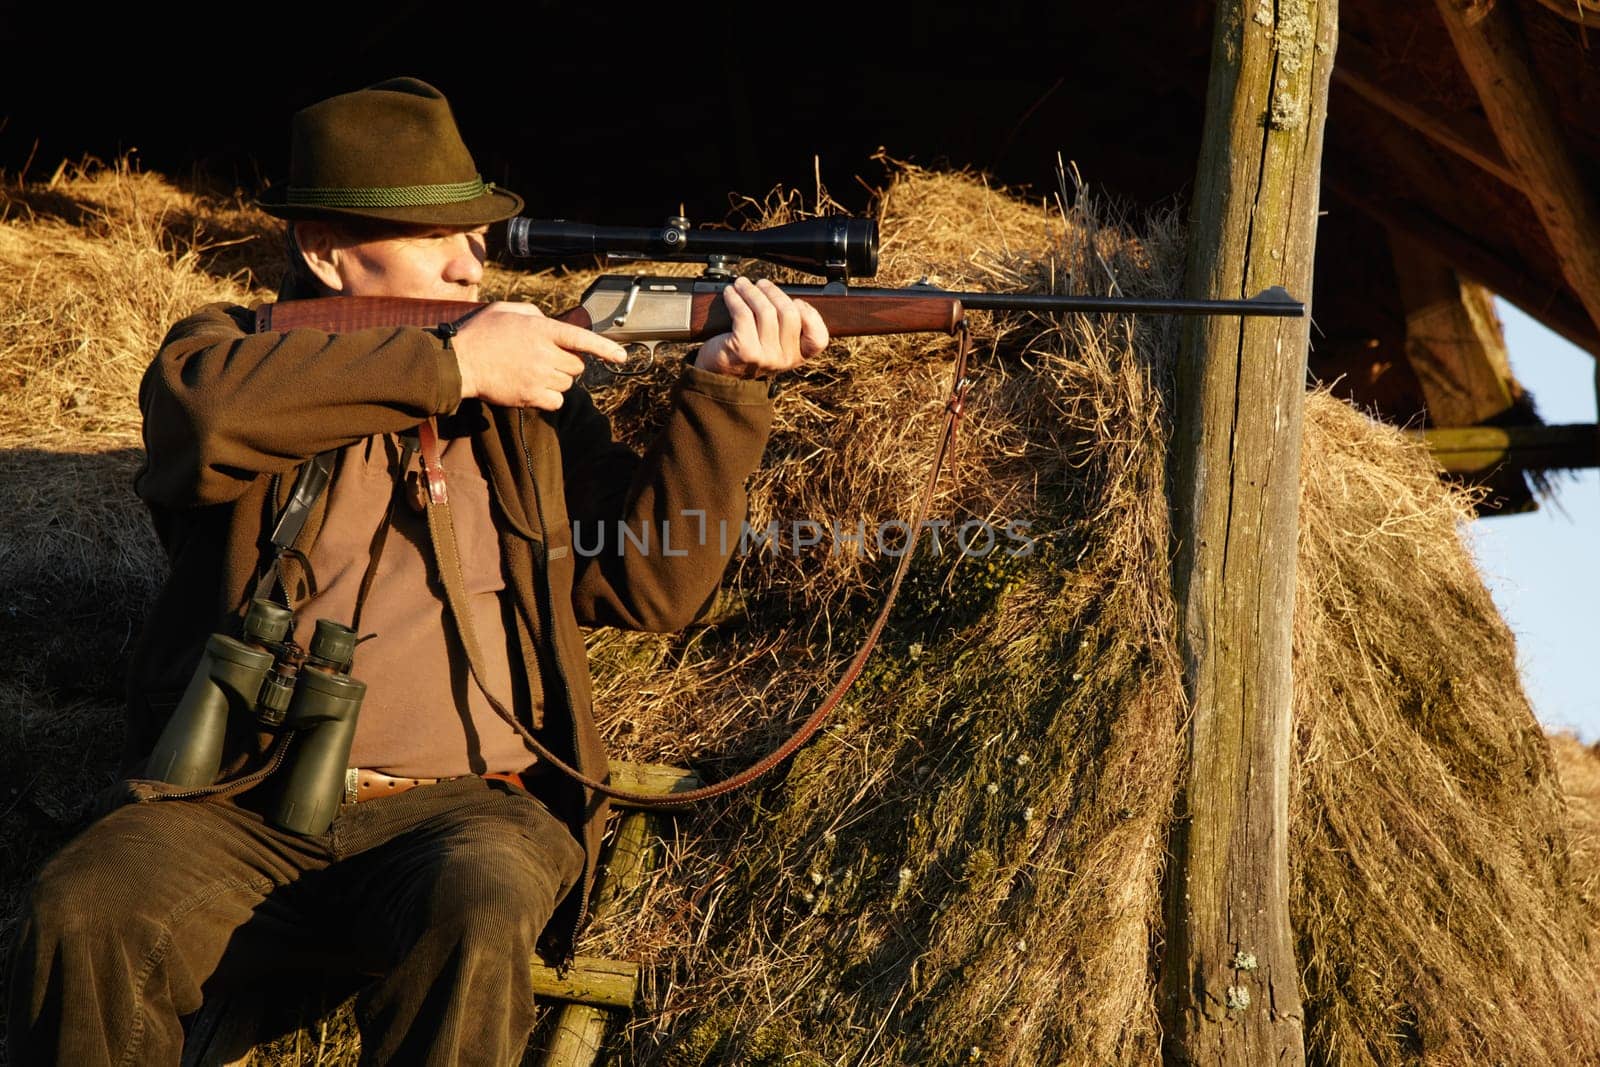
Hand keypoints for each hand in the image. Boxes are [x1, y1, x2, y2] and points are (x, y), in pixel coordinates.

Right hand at [452, 302, 627, 409]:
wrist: (459, 362)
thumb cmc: (480, 333)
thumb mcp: (507, 310)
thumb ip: (534, 313)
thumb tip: (548, 321)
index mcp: (541, 329)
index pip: (582, 338)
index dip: (605, 348)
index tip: (622, 357)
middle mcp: (544, 353)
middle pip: (577, 366)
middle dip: (567, 363)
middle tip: (546, 359)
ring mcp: (539, 377)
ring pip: (568, 384)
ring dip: (557, 380)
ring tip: (533, 372)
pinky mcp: (531, 397)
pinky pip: (557, 401)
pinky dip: (550, 398)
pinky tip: (534, 388)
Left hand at [694, 277, 828, 378]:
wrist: (718, 373)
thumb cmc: (745, 350)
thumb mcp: (772, 342)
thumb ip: (784, 325)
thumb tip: (781, 293)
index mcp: (796, 357)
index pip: (819, 338)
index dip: (811, 315)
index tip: (796, 301)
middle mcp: (785, 359)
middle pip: (790, 313)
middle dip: (773, 292)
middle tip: (760, 284)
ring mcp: (766, 356)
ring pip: (766, 311)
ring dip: (751, 291)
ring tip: (742, 284)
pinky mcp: (745, 350)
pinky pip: (744, 314)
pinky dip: (736, 299)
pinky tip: (730, 293)